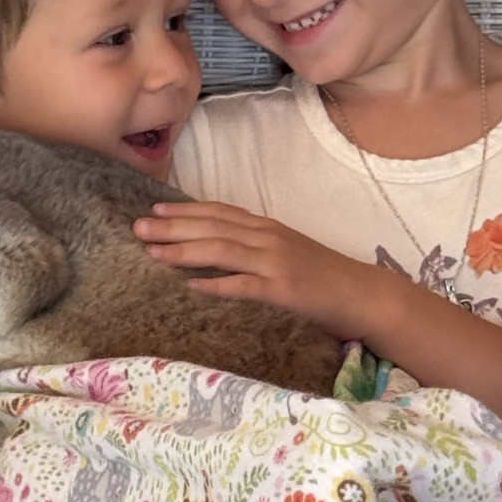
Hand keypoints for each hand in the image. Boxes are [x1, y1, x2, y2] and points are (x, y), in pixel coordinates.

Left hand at [133, 200, 374, 337]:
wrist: (362, 293)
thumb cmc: (323, 277)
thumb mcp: (285, 253)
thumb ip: (254, 247)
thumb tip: (218, 247)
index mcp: (267, 228)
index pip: (219, 213)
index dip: (185, 210)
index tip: (155, 208)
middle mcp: (268, 238)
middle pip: (213, 227)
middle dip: (173, 226)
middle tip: (139, 226)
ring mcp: (276, 263)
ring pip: (222, 251)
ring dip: (184, 250)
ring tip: (154, 252)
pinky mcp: (284, 290)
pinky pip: (244, 286)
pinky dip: (217, 284)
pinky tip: (192, 286)